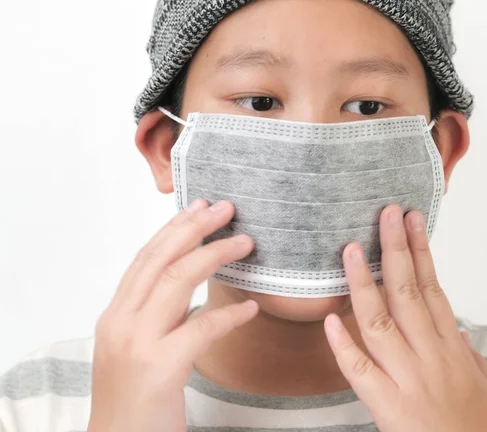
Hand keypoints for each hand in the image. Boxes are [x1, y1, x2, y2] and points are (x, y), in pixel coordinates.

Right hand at [87, 199, 257, 431]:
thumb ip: (156, 312)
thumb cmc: (133, 396)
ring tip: (245, 243)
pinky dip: (230, 315)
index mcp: (117, 313)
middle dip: (195, 228)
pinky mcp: (159, 369)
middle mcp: (121, 321)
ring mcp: (137, 343)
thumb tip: (191, 276)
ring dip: (215, 256)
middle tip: (225, 208)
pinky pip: (202, 329)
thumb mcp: (135, 345)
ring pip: (177, 282)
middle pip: (161, 259)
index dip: (174, 229)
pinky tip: (252, 308)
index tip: (199, 207)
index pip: (146, 258)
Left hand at [324, 206, 486, 431]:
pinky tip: (328, 319)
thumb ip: (472, 356)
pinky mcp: (386, 406)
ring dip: (363, 283)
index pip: (433, 288)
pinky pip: (358, 370)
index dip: (420, 251)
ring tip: (351, 249)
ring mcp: (406, 379)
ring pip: (379, 322)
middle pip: (408, 293)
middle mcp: (428, 356)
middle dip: (395, 250)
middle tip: (385, 215)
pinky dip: (341, 345)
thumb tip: (456, 329)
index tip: (410, 221)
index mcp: (451, 348)